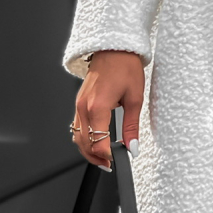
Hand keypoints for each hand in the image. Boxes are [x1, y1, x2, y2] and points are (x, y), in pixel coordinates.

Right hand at [72, 50, 144, 168]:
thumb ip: (131, 126)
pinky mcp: (79, 101)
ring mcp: (79, 104)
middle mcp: (84, 107)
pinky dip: (85, 137)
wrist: (114, 48)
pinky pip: (77, 125)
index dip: (106, 156)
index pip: (97, 142)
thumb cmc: (125, 67)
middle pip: (83, 143)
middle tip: (109, 164)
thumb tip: (132, 146)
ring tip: (103, 156)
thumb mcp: (135, 99)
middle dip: (95, 157)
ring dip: (88, 149)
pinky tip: (96, 140)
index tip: (116, 161)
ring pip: (77, 136)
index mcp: (98, 107)